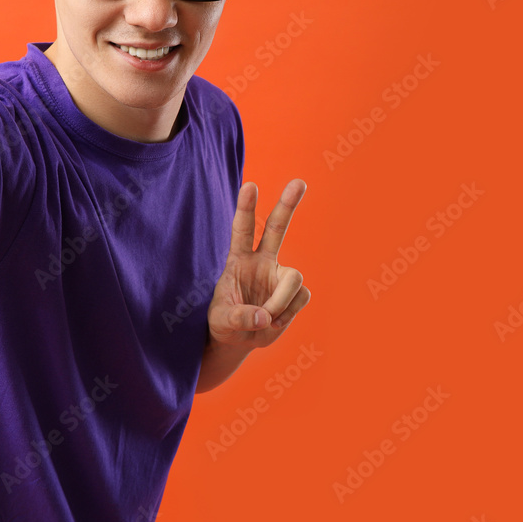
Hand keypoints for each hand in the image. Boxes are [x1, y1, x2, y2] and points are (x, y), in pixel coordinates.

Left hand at [207, 179, 310, 350]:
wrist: (239, 339)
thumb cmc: (223, 323)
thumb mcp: (221, 322)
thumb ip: (238, 317)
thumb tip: (264, 316)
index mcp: (238, 260)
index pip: (242, 230)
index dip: (246, 208)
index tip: (250, 185)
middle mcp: (261, 261)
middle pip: (276, 227)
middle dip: (288, 206)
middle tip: (300, 182)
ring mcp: (279, 276)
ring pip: (294, 277)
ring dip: (282, 301)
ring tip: (267, 319)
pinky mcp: (294, 293)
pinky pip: (301, 297)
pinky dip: (288, 313)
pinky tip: (275, 322)